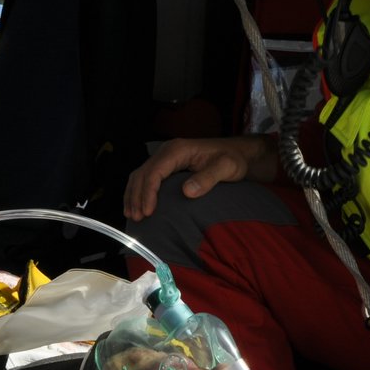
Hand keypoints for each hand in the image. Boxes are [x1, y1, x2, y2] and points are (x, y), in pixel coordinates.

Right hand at [124, 136, 275, 220]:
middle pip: (143, 173)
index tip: (148, 212)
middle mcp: (168, 151)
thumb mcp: (226, 167)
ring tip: (133, 216)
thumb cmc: (232, 159)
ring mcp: (165, 157)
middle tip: (138, 218)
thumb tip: (187, 191)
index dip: (148, 192)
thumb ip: (208, 178)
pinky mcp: (166, 165)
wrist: (236, 153)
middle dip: (137, 196)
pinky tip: (137, 206)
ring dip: (134, 195)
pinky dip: (138, 192)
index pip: (155, 171)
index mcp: (178, 150)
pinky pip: (146, 177)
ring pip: (140, 175)